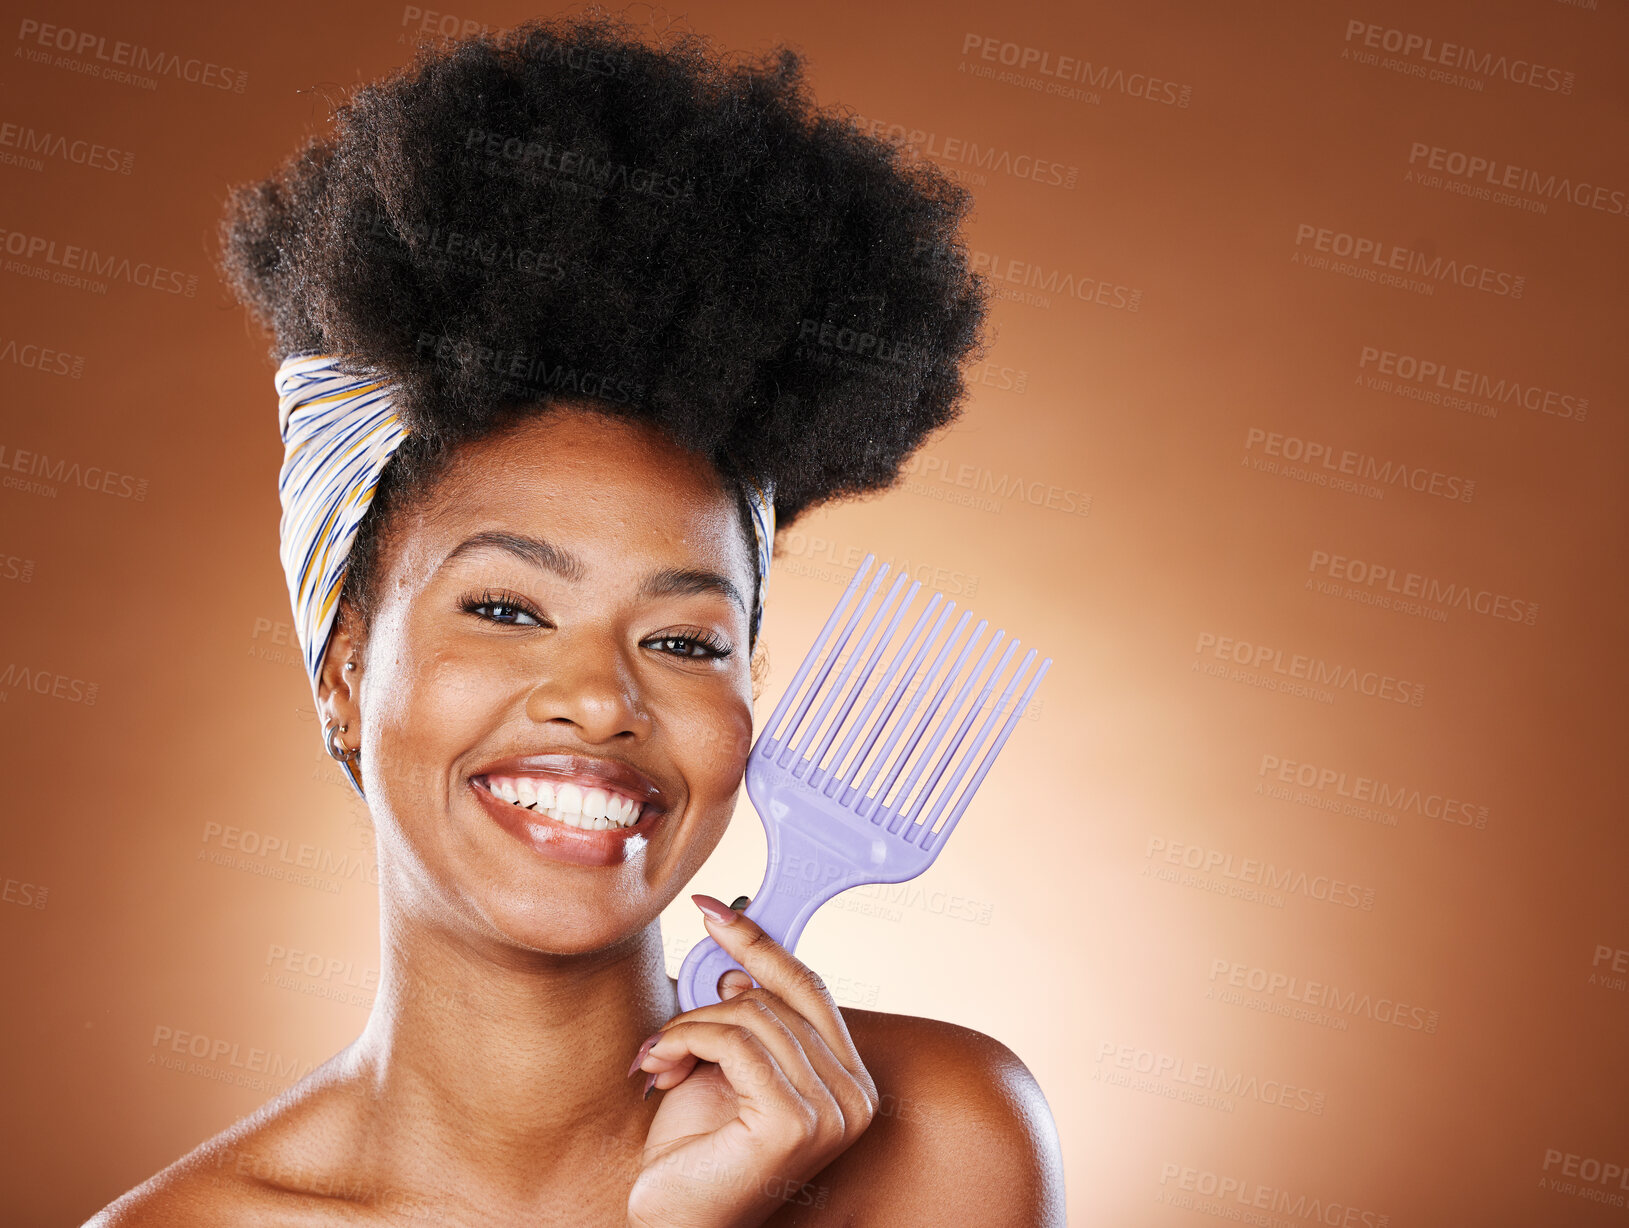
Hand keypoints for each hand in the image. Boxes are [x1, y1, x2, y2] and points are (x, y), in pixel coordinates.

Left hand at [626, 894, 877, 1227]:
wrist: (676, 1218)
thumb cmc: (699, 1150)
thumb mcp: (728, 1063)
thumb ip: (748, 1015)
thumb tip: (740, 956)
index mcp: (849, 1079)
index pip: (810, 987)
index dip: (761, 942)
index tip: (712, 910)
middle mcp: (855, 1097)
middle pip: (777, 998)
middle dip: (708, 1007)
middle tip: (666, 1038)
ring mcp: (831, 1112)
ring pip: (752, 1016)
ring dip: (689, 1028)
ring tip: (659, 1059)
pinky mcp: (794, 1123)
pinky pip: (735, 1044)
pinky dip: (687, 1043)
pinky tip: (659, 1067)